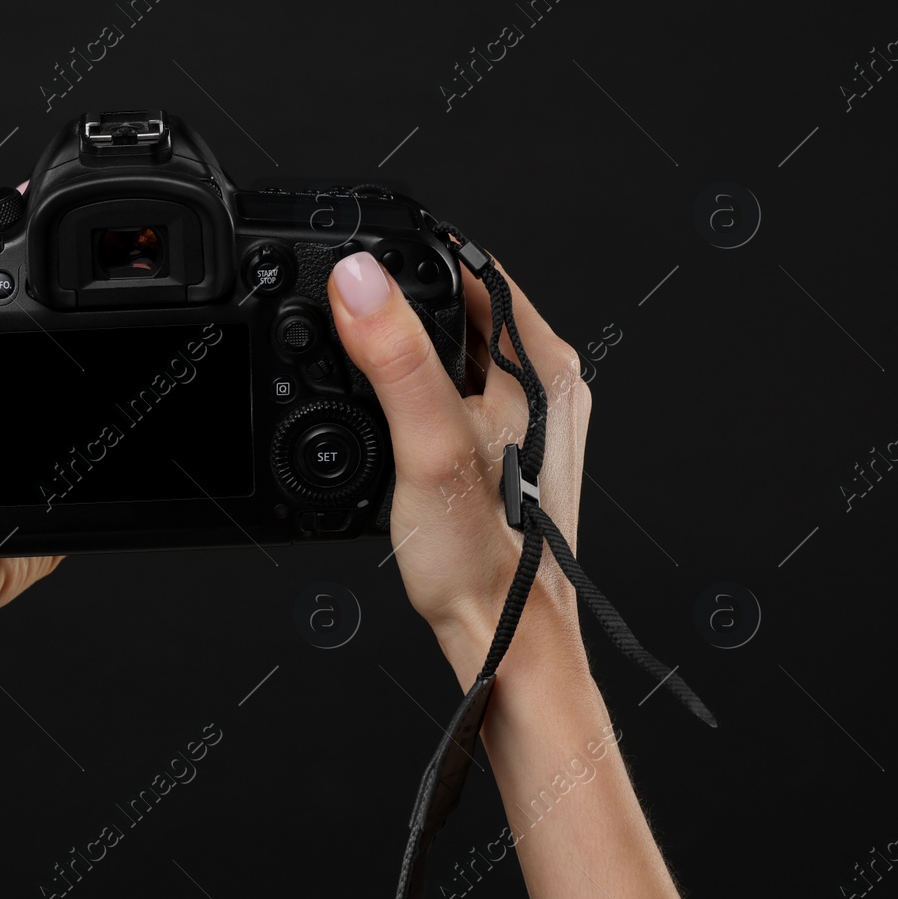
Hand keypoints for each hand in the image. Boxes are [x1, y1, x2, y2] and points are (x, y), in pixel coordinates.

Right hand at [326, 250, 590, 681]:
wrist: (504, 638)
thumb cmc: (482, 557)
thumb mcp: (424, 443)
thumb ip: (392, 355)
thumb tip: (357, 278)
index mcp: (542, 364)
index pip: (476, 267)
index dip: (411, 259)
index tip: (359, 270)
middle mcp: (547, 385)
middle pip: (461, 310)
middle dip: (403, 314)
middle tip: (350, 337)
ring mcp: (531, 419)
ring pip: (455, 356)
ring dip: (409, 361)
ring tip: (371, 392)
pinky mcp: (510, 451)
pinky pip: (456, 398)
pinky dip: (419, 400)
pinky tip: (393, 431)